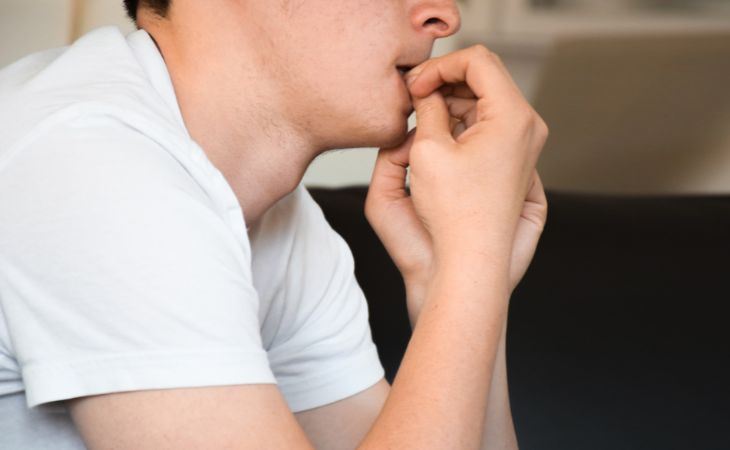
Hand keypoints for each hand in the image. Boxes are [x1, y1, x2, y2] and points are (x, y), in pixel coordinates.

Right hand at [365, 46, 547, 319]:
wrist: (473, 262)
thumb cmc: (453, 214)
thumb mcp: (429, 150)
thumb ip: (429, 108)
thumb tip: (427, 91)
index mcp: (513, 116)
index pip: (477, 60)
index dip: (439, 65)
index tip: (414, 85)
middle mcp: (528, 127)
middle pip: (485, 79)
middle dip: (445, 81)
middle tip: (414, 96)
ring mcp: (525, 146)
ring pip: (486, 103)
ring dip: (452, 103)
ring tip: (421, 120)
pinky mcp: (516, 162)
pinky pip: (489, 127)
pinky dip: (463, 124)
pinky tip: (438, 138)